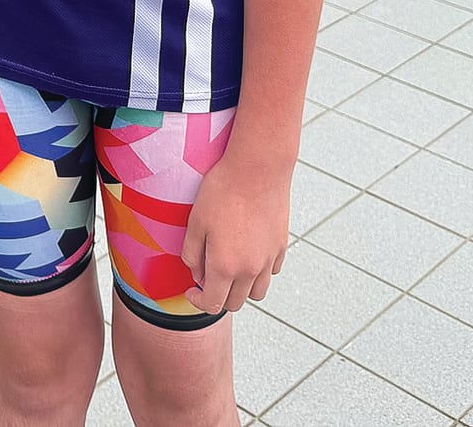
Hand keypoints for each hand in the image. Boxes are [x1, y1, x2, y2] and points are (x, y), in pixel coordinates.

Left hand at [180, 150, 290, 314]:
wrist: (258, 168)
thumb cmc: (223, 191)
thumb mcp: (196, 221)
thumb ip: (192, 254)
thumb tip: (197, 274)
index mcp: (225, 266)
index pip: (213, 304)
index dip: (198, 302)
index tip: (192, 291)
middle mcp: (250, 269)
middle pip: (236, 302)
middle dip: (219, 296)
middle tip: (208, 276)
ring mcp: (268, 259)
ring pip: (257, 292)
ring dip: (241, 288)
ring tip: (230, 268)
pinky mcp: (281, 246)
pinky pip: (271, 271)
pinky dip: (259, 271)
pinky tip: (248, 252)